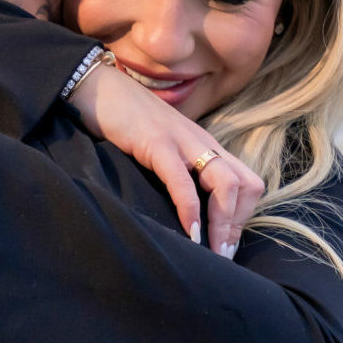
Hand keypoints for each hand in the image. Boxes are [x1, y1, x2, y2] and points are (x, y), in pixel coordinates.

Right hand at [69, 61, 263, 255]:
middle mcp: (202, 143)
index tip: (225, 246)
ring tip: (211, 252)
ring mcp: (182, 141)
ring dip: (223, 223)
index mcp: (204, 145)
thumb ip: (175, 168)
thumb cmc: (124, 121)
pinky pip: (182, 180)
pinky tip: (189, 232)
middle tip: (222, 256)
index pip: (246, 183)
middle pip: (246, 185)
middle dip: (238, 225)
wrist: (96, 87)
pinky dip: (189, 210)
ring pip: (226, 183)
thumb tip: (180, 208)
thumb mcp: (160, 146)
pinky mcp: (157, 142)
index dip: (242, 217)